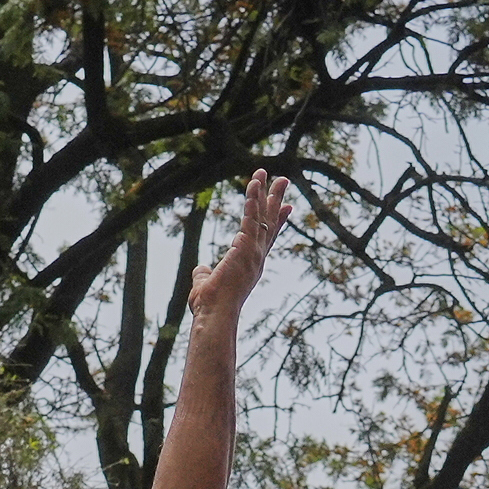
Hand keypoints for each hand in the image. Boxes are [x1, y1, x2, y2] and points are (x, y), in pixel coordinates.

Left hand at [189, 173, 294, 325]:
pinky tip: (254, 183)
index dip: (276, 221)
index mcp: (251, 265)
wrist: (215, 316)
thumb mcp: (205, 285)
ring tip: (266, 172)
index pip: (267, 238)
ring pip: (262, 217)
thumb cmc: (211, 307)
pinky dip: (252, 200)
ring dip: (265, 193)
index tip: (286, 207)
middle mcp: (257, 257)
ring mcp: (254, 253)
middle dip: (276, 200)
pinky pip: (250, 218)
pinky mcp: (245, 248)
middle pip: (269, 223)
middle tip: (283, 181)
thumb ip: (204, 274)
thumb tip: (201, 269)